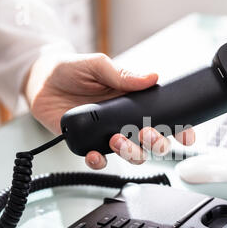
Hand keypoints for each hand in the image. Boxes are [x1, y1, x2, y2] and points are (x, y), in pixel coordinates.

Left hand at [25, 53, 194, 168]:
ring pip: (132, 155)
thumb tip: (151, 77)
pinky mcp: (87, 144)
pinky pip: (99, 161)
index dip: (179, 129)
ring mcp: (107, 135)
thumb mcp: (98, 65)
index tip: (186, 136)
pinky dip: (99, 162)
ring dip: (130, 153)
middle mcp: (124, 121)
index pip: (163, 118)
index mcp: (133, 103)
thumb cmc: (71, 70)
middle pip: (152, 144)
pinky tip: (95, 155)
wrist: (40, 81)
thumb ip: (123, 74)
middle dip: (156, 144)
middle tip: (146, 134)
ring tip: (117, 140)